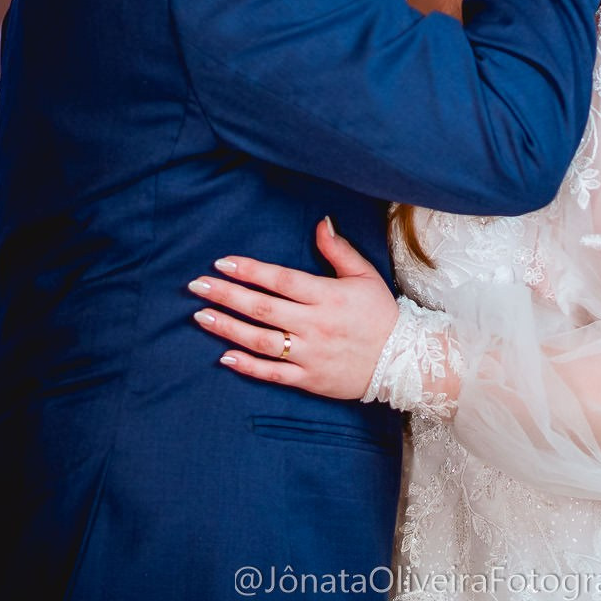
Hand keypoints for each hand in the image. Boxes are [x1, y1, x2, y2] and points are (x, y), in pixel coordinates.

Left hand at [189, 217, 399, 399]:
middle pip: (263, 308)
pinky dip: (248, 366)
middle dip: (227, 295)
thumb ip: (338, 249)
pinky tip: (224, 356)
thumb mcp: (365, 275)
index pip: (281, 280)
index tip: (221, 263)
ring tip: (201, 316)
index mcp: (327, 296)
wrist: (404, 361)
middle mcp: (315, 325)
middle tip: (197, 286)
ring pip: (261, 341)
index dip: (250, 271)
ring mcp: (311, 354)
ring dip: (228, 328)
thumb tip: (320, 222)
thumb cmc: (380, 314)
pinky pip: (273, 373)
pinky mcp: (309, 379)